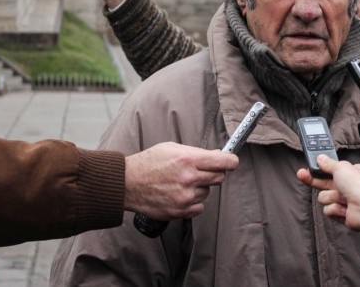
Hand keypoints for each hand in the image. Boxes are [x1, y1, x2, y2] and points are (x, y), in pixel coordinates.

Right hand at [124, 143, 238, 219]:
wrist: (128, 184)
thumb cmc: (149, 163)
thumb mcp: (172, 148)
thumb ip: (196, 152)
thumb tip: (217, 155)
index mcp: (188, 159)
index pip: (224, 162)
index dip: (231, 161)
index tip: (232, 162)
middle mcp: (189, 178)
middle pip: (219, 177)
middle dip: (213, 173)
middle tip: (200, 172)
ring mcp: (185, 196)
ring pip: (208, 192)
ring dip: (200, 188)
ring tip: (181, 183)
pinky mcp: (180, 211)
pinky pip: (199, 207)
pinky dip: (193, 202)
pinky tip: (179, 195)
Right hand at [296, 155, 359, 232]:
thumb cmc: (358, 186)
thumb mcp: (341, 167)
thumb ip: (328, 163)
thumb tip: (320, 158)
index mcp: (349, 174)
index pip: (329, 171)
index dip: (318, 170)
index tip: (308, 168)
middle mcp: (346, 187)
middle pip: (323, 184)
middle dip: (312, 180)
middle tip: (301, 175)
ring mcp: (344, 201)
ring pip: (324, 198)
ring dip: (331, 197)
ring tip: (342, 197)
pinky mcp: (342, 214)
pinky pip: (328, 210)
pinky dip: (335, 209)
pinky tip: (345, 208)